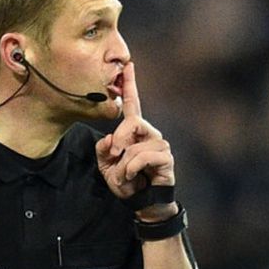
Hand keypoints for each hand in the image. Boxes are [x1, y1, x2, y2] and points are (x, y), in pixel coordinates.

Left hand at [95, 62, 174, 199]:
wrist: (141, 204)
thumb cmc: (126, 182)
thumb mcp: (106, 166)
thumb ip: (103, 150)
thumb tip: (109, 139)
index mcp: (134, 132)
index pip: (132, 104)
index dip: (130, 85)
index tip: (129, 65)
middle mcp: (150, 134)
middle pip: (133, 122)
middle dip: (120, 138)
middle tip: (114, 155)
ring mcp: (160, 145)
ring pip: (136, 145)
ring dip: (124, 164)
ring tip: (125, 176)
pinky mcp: (166, 159)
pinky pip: (143, 157)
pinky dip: (132, 169)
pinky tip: (133, 177)